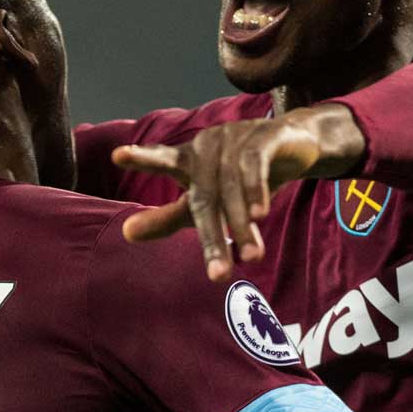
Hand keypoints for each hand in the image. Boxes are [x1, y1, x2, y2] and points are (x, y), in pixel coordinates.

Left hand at [113, 104, 364, 281]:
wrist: (295, 145)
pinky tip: (259, 214)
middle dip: (212, 238)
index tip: (117, 156)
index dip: (142, 158)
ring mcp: (235, 137)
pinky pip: (255, 164)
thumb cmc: (241, 178)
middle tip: (218, 276)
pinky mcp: (265, 135)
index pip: (162, 159)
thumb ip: (168, 217)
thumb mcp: (206, 202)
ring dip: (240, 224)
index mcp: (188, 159)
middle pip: (204, 197)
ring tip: (250, 257)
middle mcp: (207, 145)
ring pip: (231, 186)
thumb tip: (126, 233)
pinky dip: (255, 190)